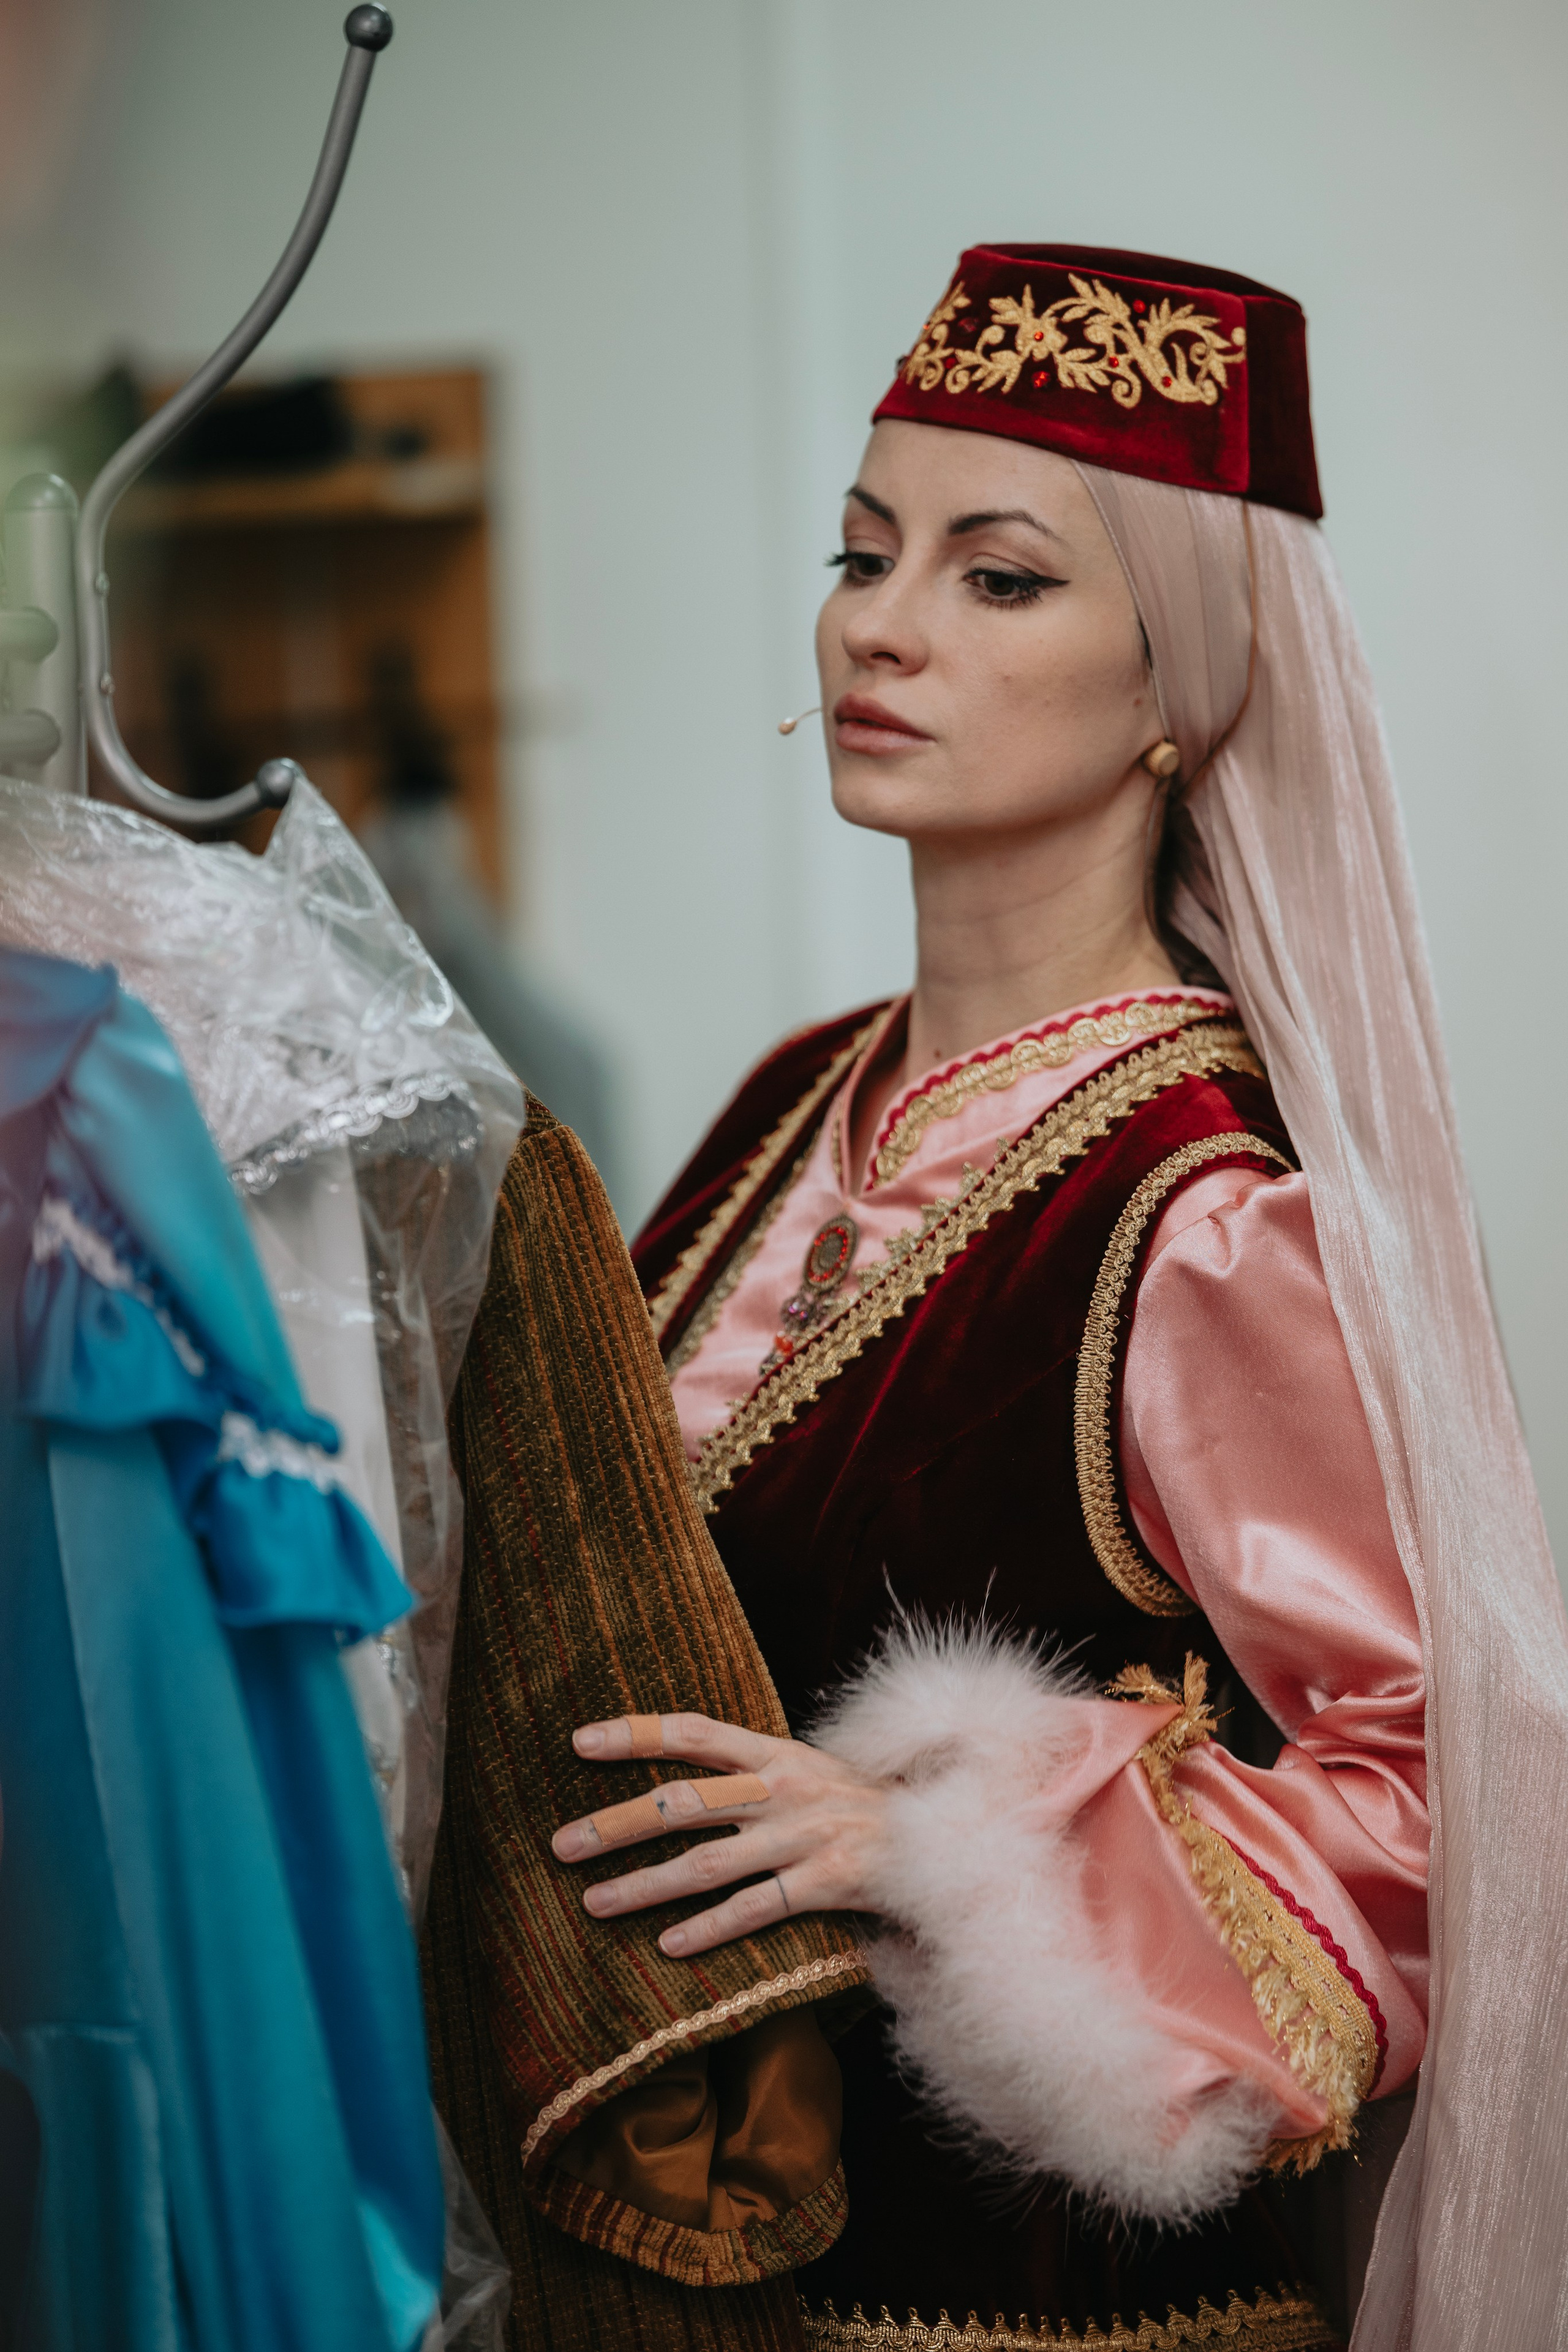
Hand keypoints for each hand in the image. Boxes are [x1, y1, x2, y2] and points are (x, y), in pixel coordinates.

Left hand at [551, 1710, 889, 1958]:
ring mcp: (805, 1837)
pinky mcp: (827, 1883)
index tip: (579, 1742)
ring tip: (592, 1903)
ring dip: (644, 1884)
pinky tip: (668, 1946)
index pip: (694, 1733)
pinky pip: (756, 1908)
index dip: (636, 1734)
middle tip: (560, 1844)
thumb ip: (749, 1772)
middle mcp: (784, 1790)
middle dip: (616, 1823)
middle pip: (683, 1802)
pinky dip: (710, 1929)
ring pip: (707, 1862)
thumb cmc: (860, 1808)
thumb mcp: (807, 1772)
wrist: (945, 1840)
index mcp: (777, 1754)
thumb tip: (674, 1781)